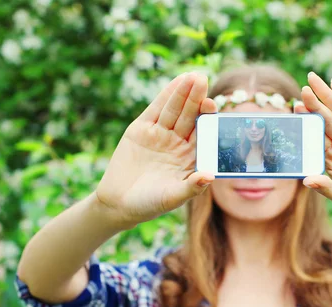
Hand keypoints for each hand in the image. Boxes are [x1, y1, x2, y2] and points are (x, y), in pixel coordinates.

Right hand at [95, 73, 217, 227]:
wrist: (118, 203)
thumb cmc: (150, 204)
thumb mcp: (172, 197)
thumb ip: (192, 187)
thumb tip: (210, 176)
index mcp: (191, 157)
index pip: (203, 133)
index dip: (208, 119)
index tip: (213, 106)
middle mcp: (179, 143)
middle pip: (190, 117)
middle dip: (196, 98)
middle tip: (203, 79)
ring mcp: (161, 134)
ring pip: (174, 110)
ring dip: (183, 93)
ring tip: (192, 76)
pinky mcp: (142, 130)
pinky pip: (156, 110)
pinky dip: (166, 96)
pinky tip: (177, 82)